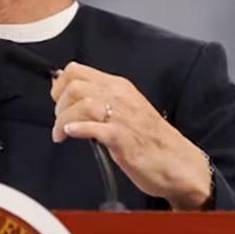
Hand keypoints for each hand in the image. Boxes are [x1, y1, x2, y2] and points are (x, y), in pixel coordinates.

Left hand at [50, 62, 212, 209]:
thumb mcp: (124, 109)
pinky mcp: (124, 138)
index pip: (77, 71)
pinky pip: (95, 127)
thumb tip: (70, 99)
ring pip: (82, 104)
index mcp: (119, 87)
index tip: (57, 101)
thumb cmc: (150, 139)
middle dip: (59, 105)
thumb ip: (101, 101)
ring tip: (62, 134)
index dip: (59, 85)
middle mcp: (120, 97)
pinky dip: (79, 129)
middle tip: (60, 122)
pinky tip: (71, 134)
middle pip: (75, 86)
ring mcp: (123, 117)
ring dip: (63, 120)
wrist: (177, 161)